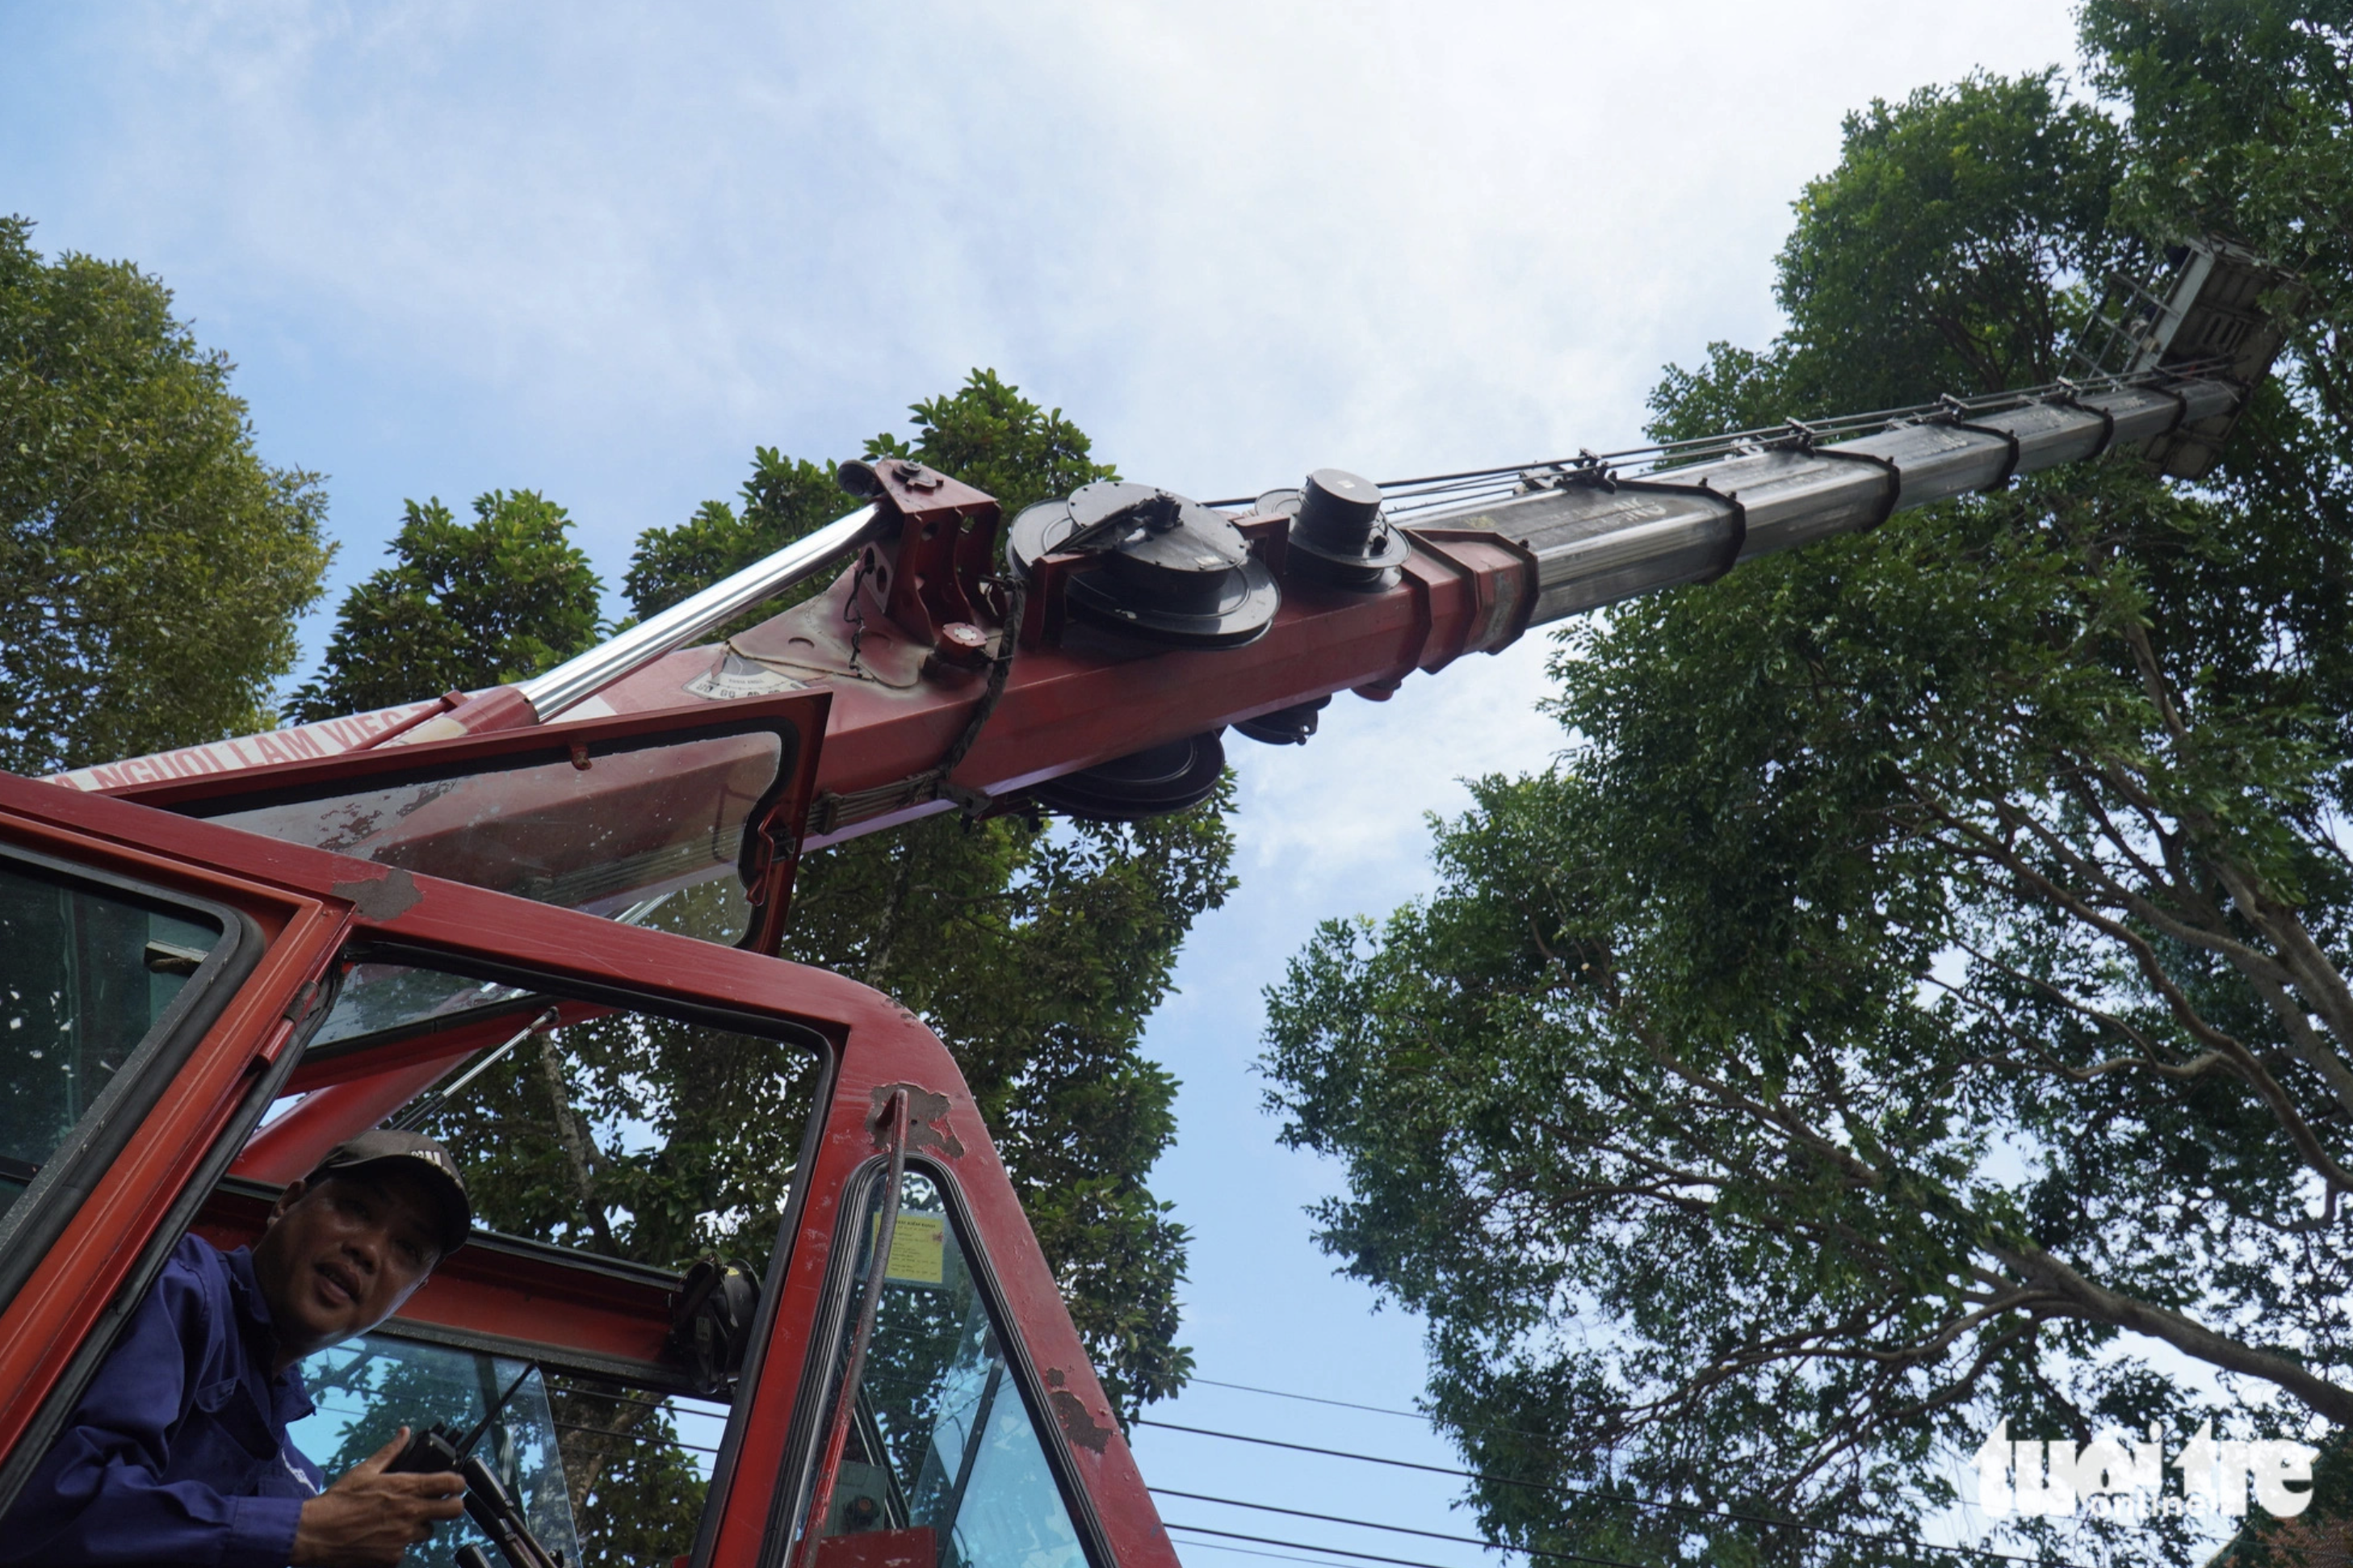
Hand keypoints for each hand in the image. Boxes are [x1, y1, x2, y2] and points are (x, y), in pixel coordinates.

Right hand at [291, 1428, 467, 1567]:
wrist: (315, 1533)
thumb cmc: (339, 1501)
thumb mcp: (365, 1470)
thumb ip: (391, 1452)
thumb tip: (404, 1433)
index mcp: (407, 1487)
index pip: (453, 1484)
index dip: (458, 1483)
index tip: (454, 1484)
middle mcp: (411, 1513)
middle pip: (455, 1510)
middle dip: (451, 1506)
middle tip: (439, 1504)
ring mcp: (404, 1537)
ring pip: (428, 1531)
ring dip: (419, 1526)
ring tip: (398, 1521)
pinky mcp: (393, 1558)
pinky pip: (405, 1550)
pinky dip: (398, 1545)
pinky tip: (381, 1537)